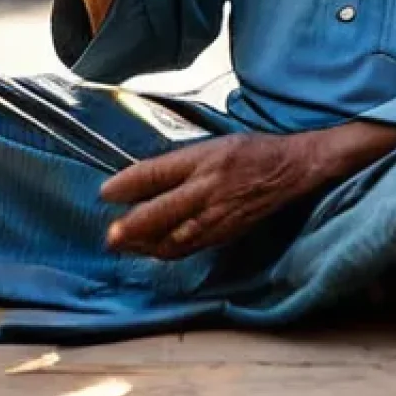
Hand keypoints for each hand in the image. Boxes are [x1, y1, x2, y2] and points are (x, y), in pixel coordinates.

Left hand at [100, 133, 322, 259]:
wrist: (289, 169)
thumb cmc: (248, 151)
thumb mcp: (210, 144)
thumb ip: (178, 163)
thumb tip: (142, 180)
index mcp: (202, 159)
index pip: (156, 172)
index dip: (128, 184)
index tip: (105, 193)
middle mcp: (208, 188)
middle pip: (162, 212)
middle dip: (132, 227)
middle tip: (110, 235)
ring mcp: (218, 214)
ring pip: (175, 237)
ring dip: (146, 245)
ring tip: (123, 246)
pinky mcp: (225, 232)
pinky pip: (190, 246)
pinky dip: (167, 250)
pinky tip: (152, 249)